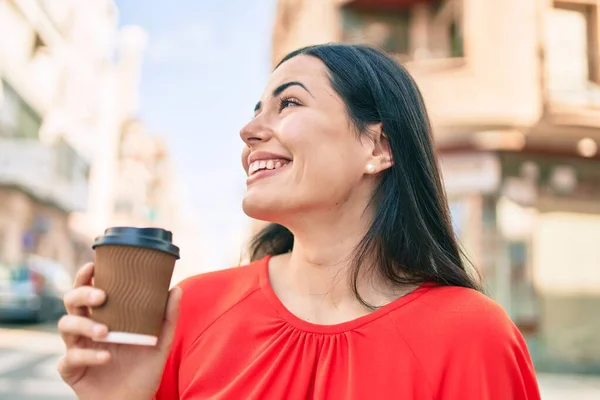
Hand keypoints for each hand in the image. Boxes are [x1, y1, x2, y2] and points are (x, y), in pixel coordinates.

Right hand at [57, 263, 180, 399]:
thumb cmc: (144, 369)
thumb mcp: (160, 342)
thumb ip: (167, 317)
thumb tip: (175, 289)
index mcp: (104, 317)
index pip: (88, 291)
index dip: (85, 277)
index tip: (93, 265)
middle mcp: (87, 329)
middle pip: (70, 302)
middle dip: (82, 294)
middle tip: (101, 296)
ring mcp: (77, 348)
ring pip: (65, 326)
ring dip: (84, 325)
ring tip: (105, 331)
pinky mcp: (71, 370)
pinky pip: (69, 358)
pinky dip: (88, 355)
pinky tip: (106, 357)